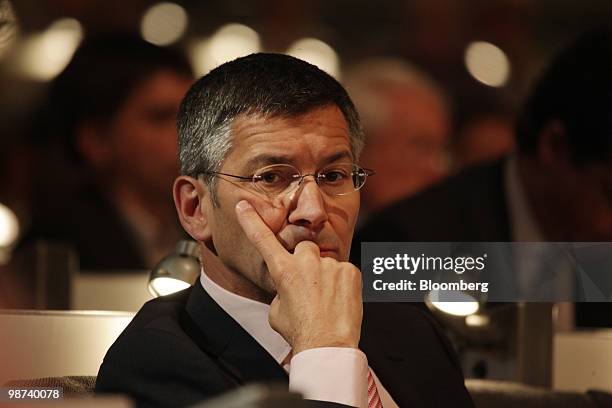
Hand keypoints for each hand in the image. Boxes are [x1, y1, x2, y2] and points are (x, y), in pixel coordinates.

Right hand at [235, 200, 362, 353]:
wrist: (328, 345)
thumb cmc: (300, 332)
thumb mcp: (277, 311)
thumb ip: (281, 289)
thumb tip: (289, 285)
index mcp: (283, 271)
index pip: (263, 239)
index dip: (251, 221)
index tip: (243, 206)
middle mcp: (306, 262)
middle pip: (304, 247)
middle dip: (306, 260)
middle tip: (309, 285)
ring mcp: (330, 265)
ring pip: (325, 262)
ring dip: (325, 275)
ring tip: (326, 300)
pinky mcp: (350, 271)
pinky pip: (343, 271)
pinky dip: (342, 283)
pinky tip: (339, 300)